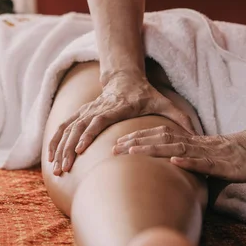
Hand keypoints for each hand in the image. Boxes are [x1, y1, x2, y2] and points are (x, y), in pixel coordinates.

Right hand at [47, 72, 194, 174]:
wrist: (125, 77)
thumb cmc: (146, 94)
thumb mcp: (164, 102)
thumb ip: (180, 117)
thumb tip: (195, 133)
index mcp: (117, 106)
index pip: (98, 119)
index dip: (88, 133)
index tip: (79, 149)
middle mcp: (98, 108)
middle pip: (78, 127)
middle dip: (68, 148)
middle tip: (64, 168)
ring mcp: (87, 110)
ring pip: (68, 128)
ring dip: (59, 147)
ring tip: (55, 168)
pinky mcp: (81, 113)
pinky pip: (64, 127)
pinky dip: (55, 140)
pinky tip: (49, 157)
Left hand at [114, 120, 245, 181]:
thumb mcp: (221, 163)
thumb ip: (204, 168)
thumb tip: (190, 180)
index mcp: (197, 143)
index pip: (164, 136)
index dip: (142, 137)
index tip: (121, 142)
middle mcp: (201, 145)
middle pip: (163, 139)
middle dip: (137, 142)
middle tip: (114, 147)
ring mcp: (213, 153)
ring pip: (178, 148)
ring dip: (153, 148)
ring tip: (132, 150)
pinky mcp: (228, 164)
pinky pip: (206, 162)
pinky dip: (189, 161)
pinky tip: (173, 161)